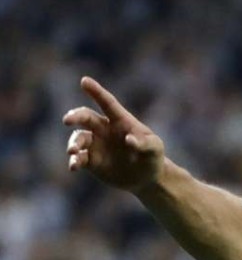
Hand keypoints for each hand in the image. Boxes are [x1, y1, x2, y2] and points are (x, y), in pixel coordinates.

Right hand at [63, 77, 164, 191]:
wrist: (146, 178)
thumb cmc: (152, 157)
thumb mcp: (155, 149)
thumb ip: (144, 143)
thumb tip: (129, 140)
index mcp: (120, 121)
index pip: (108, 103)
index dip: (97, 92)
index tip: (85, 81)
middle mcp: (104, 129)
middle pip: (86, 117)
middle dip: (75, 116)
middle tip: (67, 120)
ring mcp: (96, 144)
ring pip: (79, 138)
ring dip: (74, 143)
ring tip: (73, 151)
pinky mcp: (91, 161)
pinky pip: (78, 158)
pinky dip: (74, 161)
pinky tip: (74, 167)